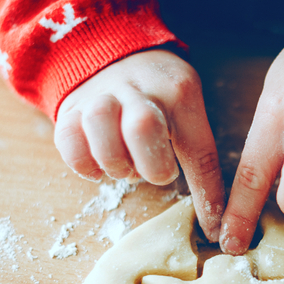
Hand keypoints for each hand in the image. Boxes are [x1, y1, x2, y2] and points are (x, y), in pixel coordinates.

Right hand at [55, 49, 224, 240]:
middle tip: (154, 173)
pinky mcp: (69, 108)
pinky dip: (83, 163)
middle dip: (151, 165)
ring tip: (123, 167)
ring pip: (100, 125)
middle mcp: (138, 88)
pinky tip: (97, 164)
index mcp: (178, 92)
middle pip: (142, 127)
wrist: (108, 54)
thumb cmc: (156, 96)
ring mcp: (100, 94)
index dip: (206, 194)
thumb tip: (214, 216)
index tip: (213, 229)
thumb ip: (195, 149)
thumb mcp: (184, 108)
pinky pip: (68, 139)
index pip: (198, 149)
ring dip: (114, 161)